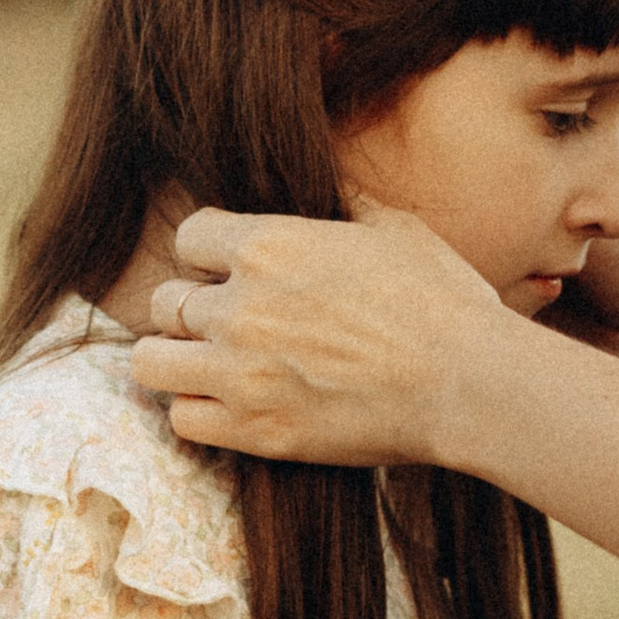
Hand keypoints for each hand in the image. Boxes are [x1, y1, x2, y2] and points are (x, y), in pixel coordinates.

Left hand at [131, 202, 507, 462]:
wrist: (467, 384)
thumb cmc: (442, 301)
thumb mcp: (393, 228)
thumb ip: (341, 205)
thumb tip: (325, 187)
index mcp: (268, 246)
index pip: (187, 237)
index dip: (209, 253)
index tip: (230, 271)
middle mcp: (240, 308)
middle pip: (162, 302)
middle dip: (190, 308)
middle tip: (227, 323)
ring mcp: (240, 373)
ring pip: (151, 362)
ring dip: (175, 359)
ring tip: (208, 364)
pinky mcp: (255, 431)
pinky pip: (181, 419)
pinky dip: (198, 410)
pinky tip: (230, 403)